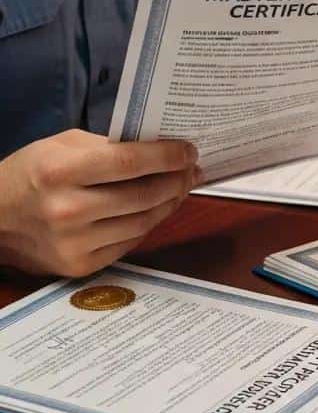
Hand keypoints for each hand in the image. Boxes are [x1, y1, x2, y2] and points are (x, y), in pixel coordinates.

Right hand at [0, 130, 198, 278]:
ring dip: (170, 203)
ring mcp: (73, 243)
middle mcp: (67, 210)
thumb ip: (108, 147)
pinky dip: (149, 223)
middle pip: (143, 195)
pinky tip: (157, 209)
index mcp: (60, 172)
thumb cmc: (31, 174)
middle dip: (177, 180)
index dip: (167, 157)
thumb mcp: (61, 146)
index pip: (129, 163)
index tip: (189, 151)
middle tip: (192, 170)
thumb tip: (160, 149)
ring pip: (143, 222)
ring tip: (181, 187)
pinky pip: (130, 242)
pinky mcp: (80, 266)